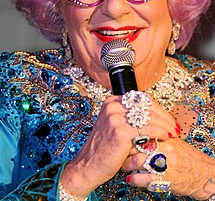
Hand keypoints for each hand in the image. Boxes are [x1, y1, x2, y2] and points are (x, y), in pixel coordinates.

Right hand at [60, 95, 178, 197]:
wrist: (89, 165)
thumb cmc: (105, 148)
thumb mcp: (114, 125)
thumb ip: (128, 116)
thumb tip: (153, 113)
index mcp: (111, 102)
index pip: (141, 99)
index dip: (157, 107)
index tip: (167, 117)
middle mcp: (113, 106)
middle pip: (147, 106)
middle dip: (164, 116)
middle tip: (174, 125)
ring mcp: (116, 117)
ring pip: (150, 117)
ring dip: (165, 124)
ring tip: (173, 132)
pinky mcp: (121, 131)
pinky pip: (148, 128)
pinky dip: (161, 132)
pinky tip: (167, 136)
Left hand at [122, 137, 214, 199]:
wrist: (201, 173)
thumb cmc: (184, 156)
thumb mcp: (171, 140)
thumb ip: (155, 133)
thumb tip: (135, 127)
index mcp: (165, 136)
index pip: (141, 130)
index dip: (128, 134)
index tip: (122, 137)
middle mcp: (164, 147)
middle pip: (136, 144)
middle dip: (124, 149)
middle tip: (119, 152)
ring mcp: (164, 163)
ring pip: (137, 161)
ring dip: (126, 165)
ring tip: (123, 166)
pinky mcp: (165, 179)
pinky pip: (143, 179)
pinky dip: (133, 179)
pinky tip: (130, 179)